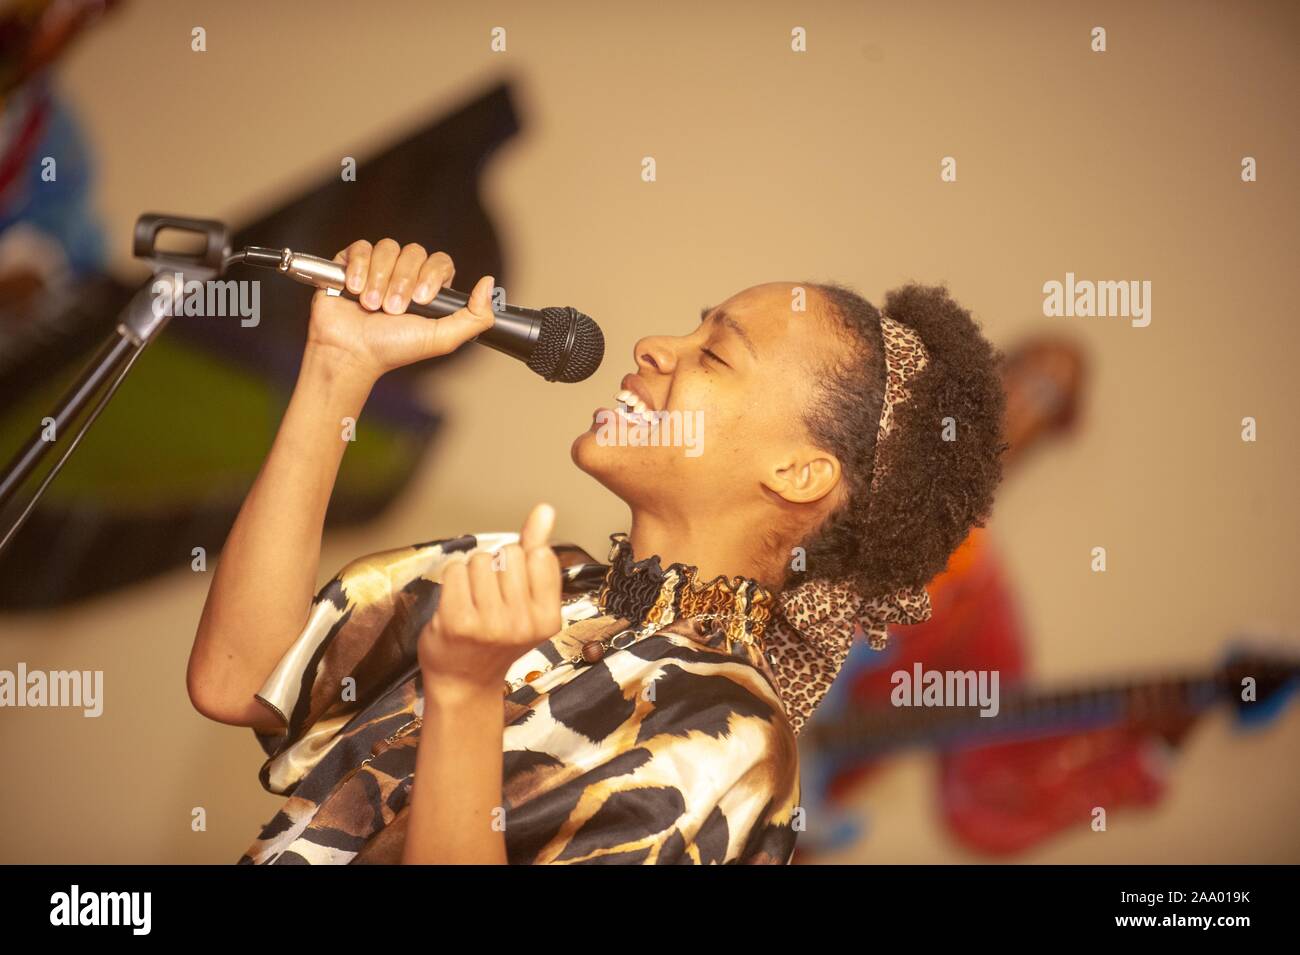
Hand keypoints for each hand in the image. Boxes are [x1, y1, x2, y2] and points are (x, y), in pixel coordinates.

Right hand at [307, 238, 494, 381]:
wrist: (351, 353)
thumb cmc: (393, 348)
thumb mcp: (442, 338)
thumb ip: (475, 316)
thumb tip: (489, 282)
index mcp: (428, 288)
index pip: (440, 262)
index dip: (431, 275)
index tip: (421, 300)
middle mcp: (404, 274)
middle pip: (414, 252)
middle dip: (403, 281)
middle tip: (392, 309)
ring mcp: (378, 267)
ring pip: (388, 248)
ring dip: (380, 278)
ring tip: (371, 305)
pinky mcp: (351, 264)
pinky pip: (361, 248)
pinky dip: (359, 268)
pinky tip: (354, 290)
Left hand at [419, 504, 563, 698]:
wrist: (464, 681)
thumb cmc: (496, 638)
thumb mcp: (528, 600)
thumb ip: (537, 551)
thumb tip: (545, 510)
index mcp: (548, 618)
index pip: (539, 554)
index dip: (523, 562)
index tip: (515, 589)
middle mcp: (523, 624)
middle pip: (509, 553)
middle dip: (497, 566)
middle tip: (491, 599)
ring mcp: (490, 625)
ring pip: (480, 560)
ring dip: (472, 573)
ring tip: (473, 602)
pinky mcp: (457, 622)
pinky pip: (456, 570)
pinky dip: (453, 579)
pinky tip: (456, 603)